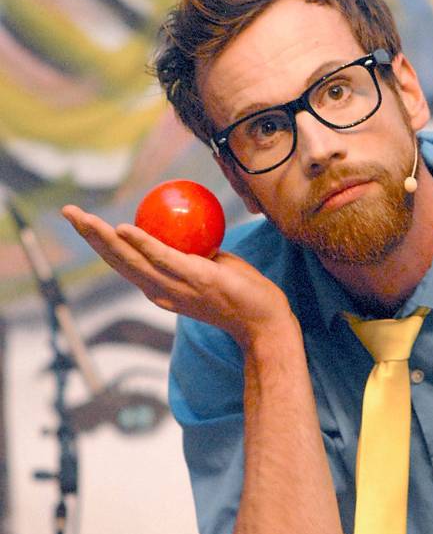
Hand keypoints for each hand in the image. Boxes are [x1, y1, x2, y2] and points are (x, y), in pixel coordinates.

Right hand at [62, 206, 292, 348]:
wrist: (263, 321)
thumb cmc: (242, 294)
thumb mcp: (211, 269)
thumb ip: (194, 254)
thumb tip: (190, 228)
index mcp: (161, 289)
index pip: (124, 263)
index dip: (102, 243)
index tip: (86, 223)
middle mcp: (160, 291)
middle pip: (117, 260)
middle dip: (90, 235)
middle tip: (69, 212)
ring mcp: (174, 287)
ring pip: (130, 259)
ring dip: (103, 237)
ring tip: (82, 218)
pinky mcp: (192, 279)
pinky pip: (162, 257)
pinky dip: (140, 243)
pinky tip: (123, 228)